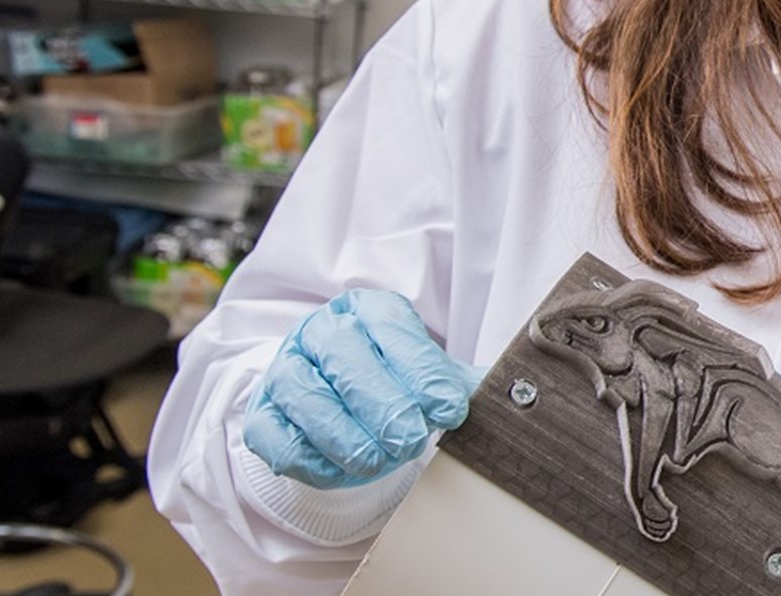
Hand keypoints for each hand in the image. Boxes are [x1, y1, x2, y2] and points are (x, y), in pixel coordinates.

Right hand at [243, 289, 474, 488]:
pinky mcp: (262, 415)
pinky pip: (275, 436)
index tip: (449, 408)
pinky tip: (340, 470)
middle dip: (381, 403)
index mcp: (369, 311)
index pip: (390, 325)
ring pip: (304, 395)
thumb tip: (518, 396)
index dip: (420, 368)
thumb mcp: (436, 380)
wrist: (344, 409)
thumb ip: (467, 385)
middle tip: (410, 440)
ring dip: (344, 434)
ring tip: (378, 461)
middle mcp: (322, 332)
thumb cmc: (399, 388)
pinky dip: (307, 457)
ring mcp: (285, 370)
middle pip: (344, 356)